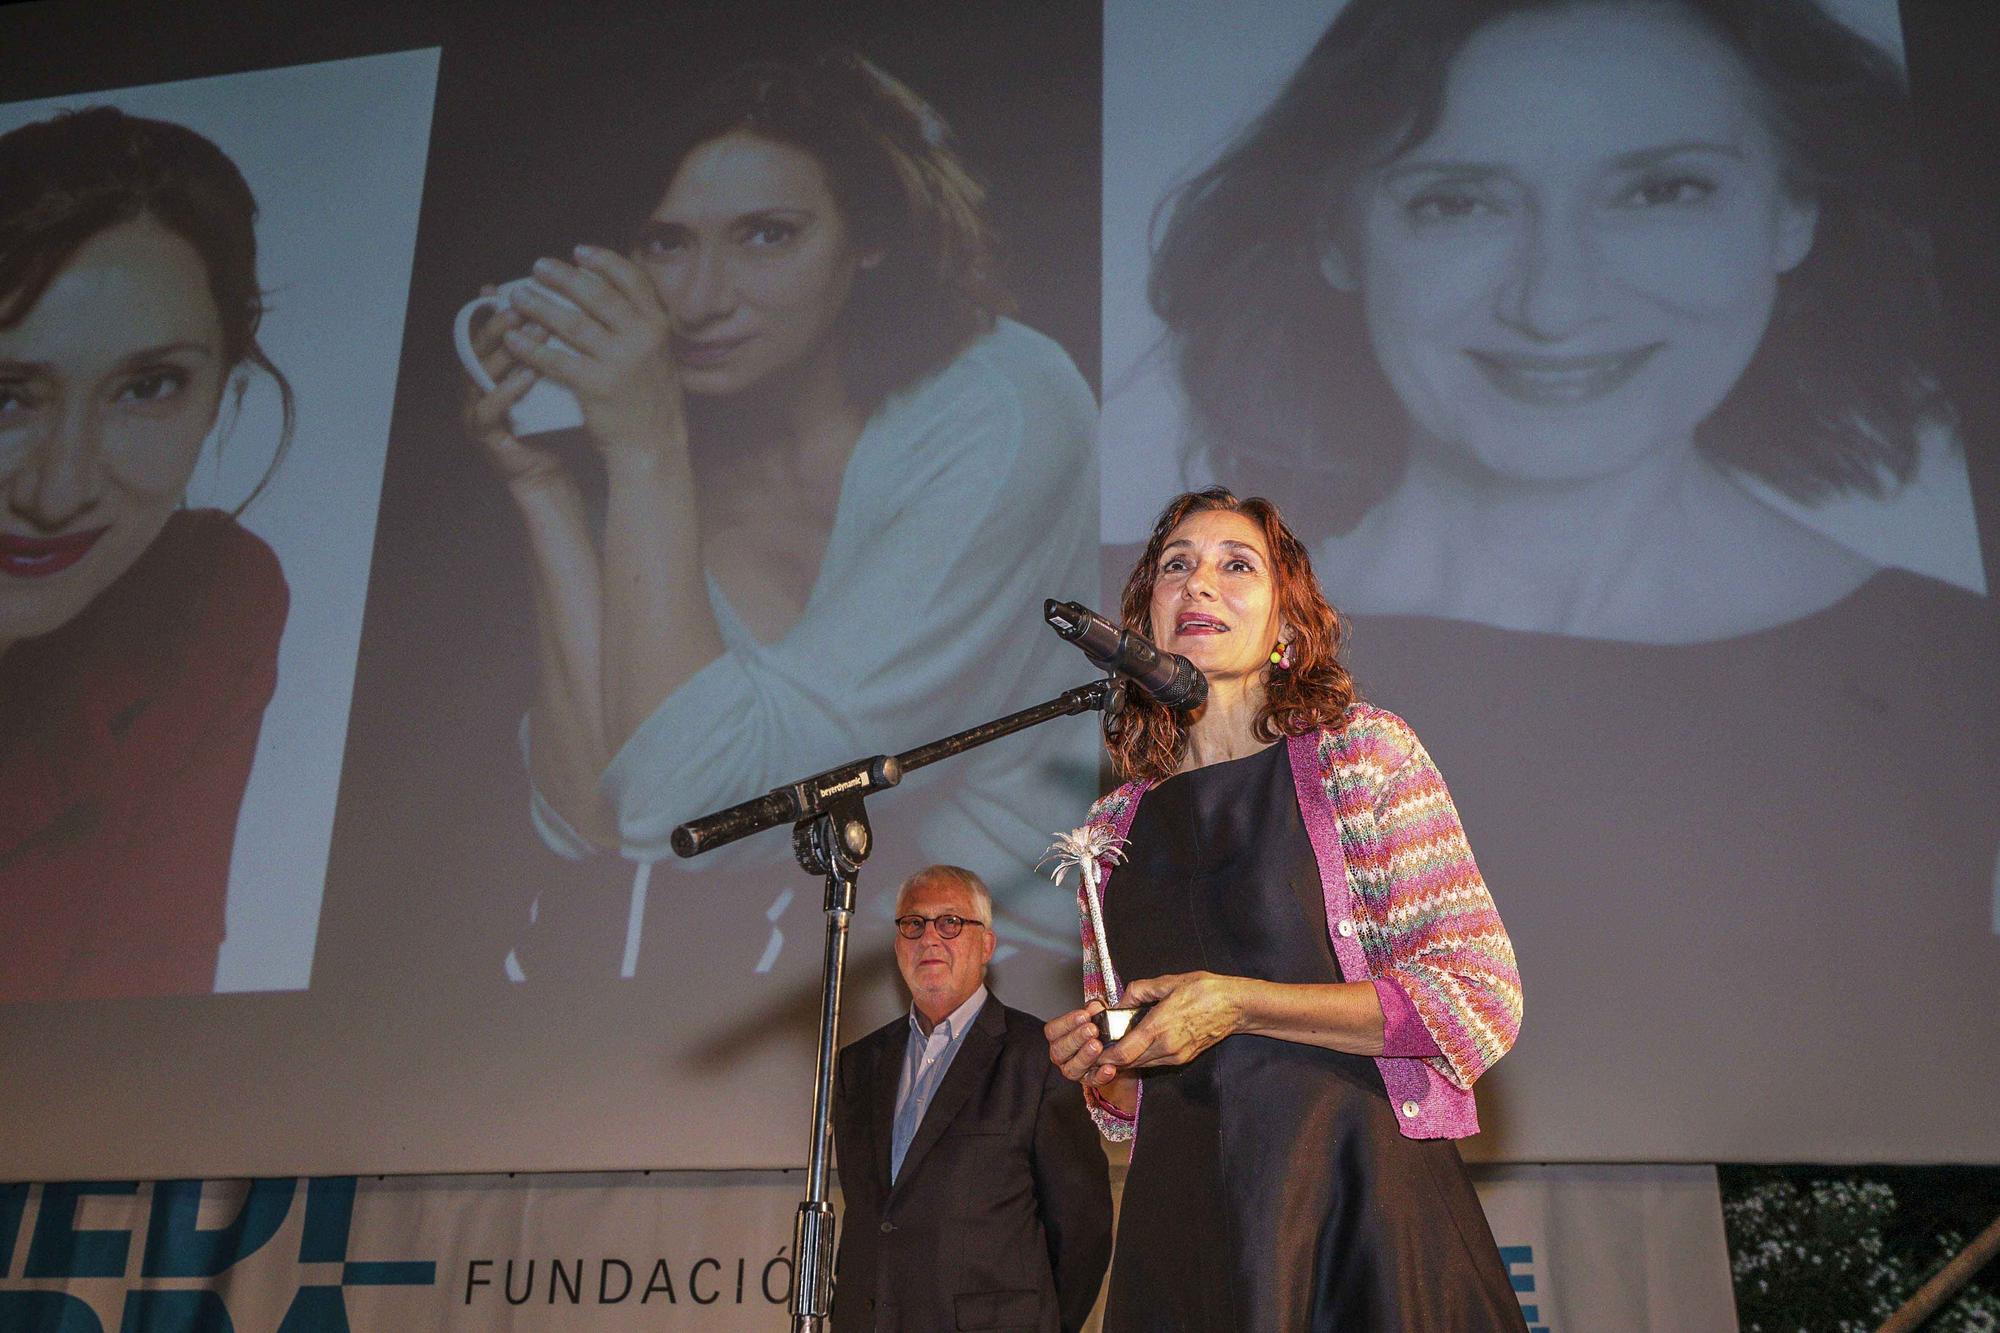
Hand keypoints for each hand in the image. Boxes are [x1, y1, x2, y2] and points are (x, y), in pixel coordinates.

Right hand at [462, 289, 569, 489]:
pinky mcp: (484, 434)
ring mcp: (474, 410)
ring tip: (534, 331)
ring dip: (509, 349)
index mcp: (486, 371)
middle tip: (525, 304)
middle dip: (500, 323)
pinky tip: (529, 374)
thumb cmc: (552, 426)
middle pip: (479, 345)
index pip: (485, 332)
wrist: (548, 475)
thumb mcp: (552, 381)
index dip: (496, 308)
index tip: (519, 286)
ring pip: (483, 372)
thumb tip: (572, 312)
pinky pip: (491, 407)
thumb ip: (551, 352)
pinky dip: (509, 389)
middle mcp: (474, 386)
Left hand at [502, 246, 684, 460]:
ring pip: (572, 323)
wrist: (653, 445)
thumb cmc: (651, 399)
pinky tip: (514, 338)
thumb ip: (640, 323)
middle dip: (563, 277)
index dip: (603, 261)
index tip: (578, 251)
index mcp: (658, 326)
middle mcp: (641, 338)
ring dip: (540, 306)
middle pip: (596, 295)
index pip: (631, 279)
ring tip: (518, 296)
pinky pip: (556, 359)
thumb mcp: (659, 354)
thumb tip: (607, 289)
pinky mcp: (596, 385)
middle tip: (538, 266)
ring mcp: (619, 361)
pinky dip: (532, 348)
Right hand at [1045, 1002, 1113, 1085]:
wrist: (1113, 1048)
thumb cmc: (1098, 1029)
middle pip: (1060, 1050)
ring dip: (1085, 1056)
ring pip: (1072, 1068)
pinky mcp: (1089, 1081)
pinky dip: (1101, 1075)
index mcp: (1058, 1037)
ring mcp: (1073, 1070)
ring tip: (1098, 1046)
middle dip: (1076, 1038)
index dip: (1067, 1022)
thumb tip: (1095, 1006)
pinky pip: (1093, 1081)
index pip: (1053, 1030)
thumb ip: (1093, 1010)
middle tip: (1092, 1029)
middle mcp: (1061, 1055)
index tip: (1083, 1015)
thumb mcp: (1095, 1016)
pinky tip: (1110, 1068)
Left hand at [1097, 971, 1245, 1070]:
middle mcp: (1166, 1048)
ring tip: (1117, 1042)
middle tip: (1100, 1044)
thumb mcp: (1167, 982)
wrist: (1235, 1006)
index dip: (1104, 1056)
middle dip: (1112, 1057)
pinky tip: (1138, 1042)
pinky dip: (1142, 1055)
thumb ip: (1138, 991)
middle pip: (1129, 1062)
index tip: (1093, 1049)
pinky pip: (1155, 1061)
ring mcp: (1176, 1056)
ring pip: (1142, 1063)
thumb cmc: (1204, 990)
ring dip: (1127, 1057)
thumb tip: (1120, 1002)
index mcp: (1159, 1028)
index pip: (1123, 1053)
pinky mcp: (1184, 1058)